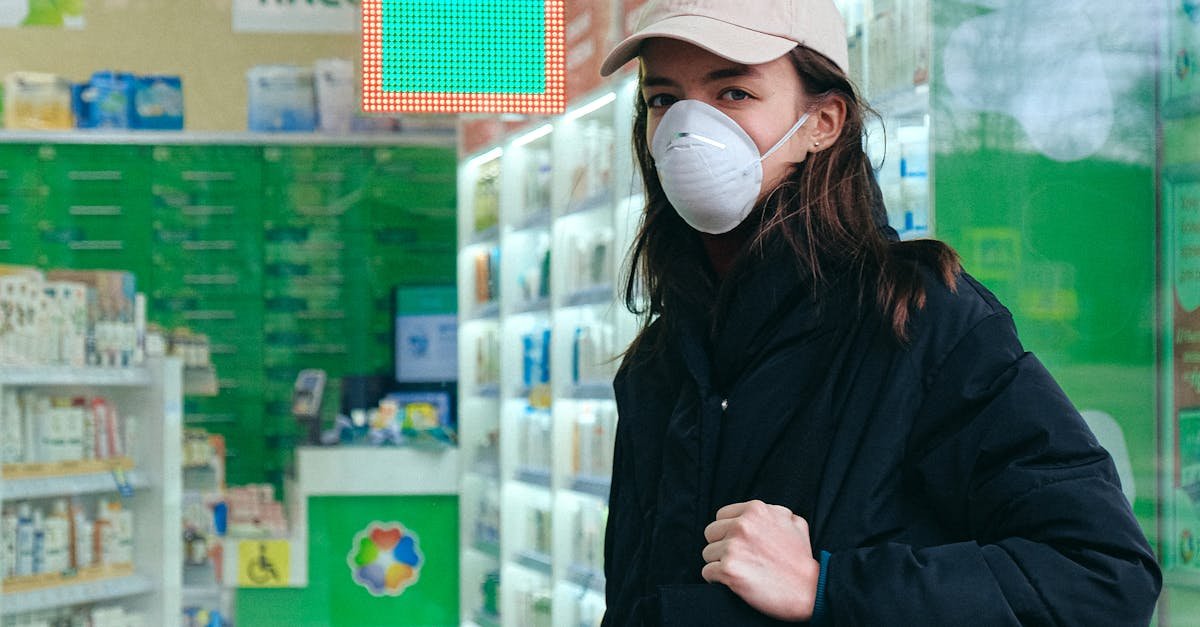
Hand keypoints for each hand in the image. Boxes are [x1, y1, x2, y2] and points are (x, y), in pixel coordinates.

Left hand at [701, 500, 820, 621]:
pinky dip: (717, 579)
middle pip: (710, 533)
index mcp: (755, 510)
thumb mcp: (795, 522)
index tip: (739, 543)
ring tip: (740, 571)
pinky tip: (733, 582)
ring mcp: (733, 548)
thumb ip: (774, 511)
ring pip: (707, 554)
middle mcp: (741, 525)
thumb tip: (760, 512)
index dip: (728, 530)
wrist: (810, 590)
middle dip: (720, 546)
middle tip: (738, 558)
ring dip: (719, 563)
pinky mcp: (728, 571)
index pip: (721, 515)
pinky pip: (707, 573)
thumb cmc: (802, 558)